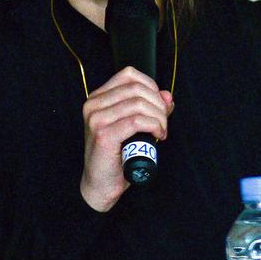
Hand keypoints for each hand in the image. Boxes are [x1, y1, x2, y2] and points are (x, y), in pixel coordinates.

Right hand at [79, 66, 173, 211]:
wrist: (101, 184)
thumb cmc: (117, 155)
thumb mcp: (133, 126)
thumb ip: (149, 108)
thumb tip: (167, 95)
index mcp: (97, 98)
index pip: (129, 74)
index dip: (151, 85)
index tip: (160, 104)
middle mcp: (93, 105)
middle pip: (136, 89)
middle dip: (158, 104)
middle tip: (164, 123)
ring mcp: (96, 119)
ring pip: (138, 104)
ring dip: (158, 117)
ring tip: (161, 131)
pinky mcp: (104, 135)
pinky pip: (137, 121)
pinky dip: (154, 126)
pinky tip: (158, 135)